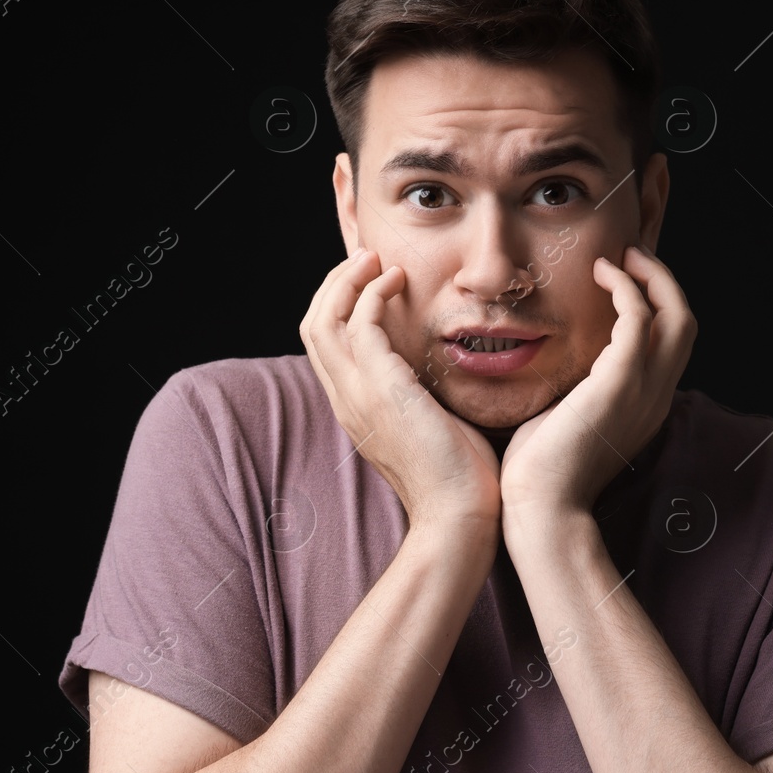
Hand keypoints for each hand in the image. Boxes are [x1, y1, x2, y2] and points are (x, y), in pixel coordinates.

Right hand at [300, 248, 501, 537]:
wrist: (460, 515)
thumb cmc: (459, 476)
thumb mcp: (430, 425)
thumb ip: (422, 395)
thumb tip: (442, 371)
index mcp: (354, 408)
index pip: (324, 345)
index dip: (339, 304)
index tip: (370, 279)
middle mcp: (346, 399)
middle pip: (312, 324)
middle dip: (334, 283)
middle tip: (366, 258)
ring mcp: (357, 394)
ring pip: (323, 319)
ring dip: (347, 280)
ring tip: (375, 260)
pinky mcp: (381, 387)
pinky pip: (360, 324)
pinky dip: (374, 294)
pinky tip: (399, 281)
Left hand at [499, 245, 695, 519]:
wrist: (541, 508)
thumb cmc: (541, 470)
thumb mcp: (568, 419)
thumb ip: (575, 389)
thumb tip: (553, 363)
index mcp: (646, 405)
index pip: (671, 343)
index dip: (657, 304)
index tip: (625, 278)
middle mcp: (656, 395)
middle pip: (685, 322)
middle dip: (663, 281)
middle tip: (630, 256)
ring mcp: (644, 389)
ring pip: (676, 314)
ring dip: (651, 277)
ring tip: (620, 258)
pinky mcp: (620, 381)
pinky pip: (639, 318)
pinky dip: (626, 287)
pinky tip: (601, 273)